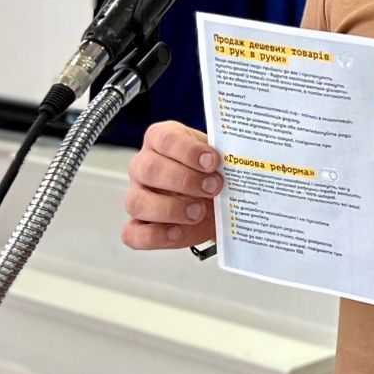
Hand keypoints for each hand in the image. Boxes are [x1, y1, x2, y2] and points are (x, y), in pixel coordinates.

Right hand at [123, 121, 219, 251]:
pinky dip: (156, 235)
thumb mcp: (220, 161)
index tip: (213, 161)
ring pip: (137, 202)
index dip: (188, 151)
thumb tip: (239, 161)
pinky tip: (179, 230)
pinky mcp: (139, 226)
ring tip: (199, 212)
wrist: (217, 203)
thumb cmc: (213, 175)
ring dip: (171, 209)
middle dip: (184, 180)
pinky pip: (134, 234)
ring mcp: (138, 196)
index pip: (164, 138)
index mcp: (161, 141)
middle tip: (213, 187)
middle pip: (149, 169)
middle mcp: (144, 166)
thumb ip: (225, 158)